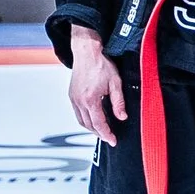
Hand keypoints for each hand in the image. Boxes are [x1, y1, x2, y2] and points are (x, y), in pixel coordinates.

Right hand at [67, 25, 127, 146]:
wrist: (87, 52)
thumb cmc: (100, 63)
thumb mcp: (115, 83)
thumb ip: (118, 102)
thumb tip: (122, 117)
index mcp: (90, 99)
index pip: (98, 124)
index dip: (107, 134)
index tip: (113, 140)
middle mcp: (79, 101)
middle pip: (88, 125)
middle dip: (99, 134)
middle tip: (109, 138)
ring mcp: (73, 98)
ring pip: (81, 121)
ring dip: (91, 128)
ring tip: (102, 131)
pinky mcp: (72, 95)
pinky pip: (78, 113)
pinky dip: (86, 120)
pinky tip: (93, 119)